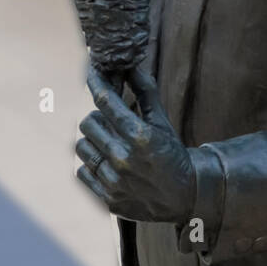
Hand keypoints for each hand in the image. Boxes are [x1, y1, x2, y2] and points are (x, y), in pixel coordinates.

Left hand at [76, 66, 195, 222]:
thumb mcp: (162, 123)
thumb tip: (131, 66)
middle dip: (98, 118)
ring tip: (108, 146)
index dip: (96, 82)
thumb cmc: (173, 155)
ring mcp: (114, 180)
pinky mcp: (107, 199)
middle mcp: (124, 158)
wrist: (185, 197)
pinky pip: (81, 172)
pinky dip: (92, 166)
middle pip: (87, 123)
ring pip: (81, 147)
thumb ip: (145, 93)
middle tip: (110, 123)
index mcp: (140, 136)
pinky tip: (107, 166)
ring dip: (93, 142)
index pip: (105, 101)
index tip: (91, 73)